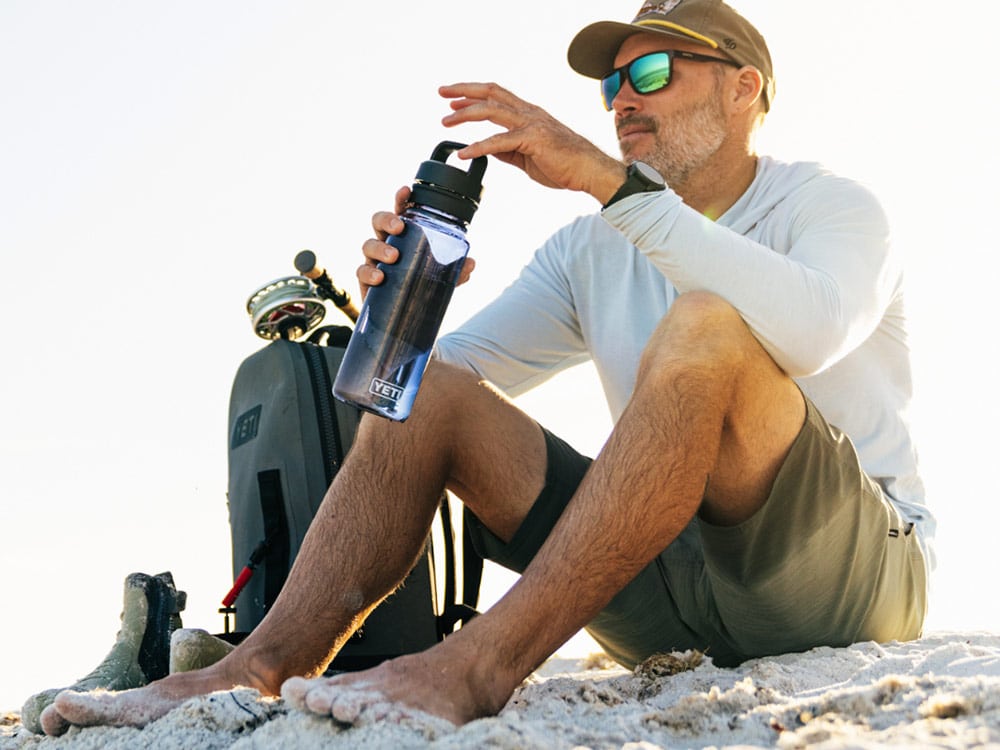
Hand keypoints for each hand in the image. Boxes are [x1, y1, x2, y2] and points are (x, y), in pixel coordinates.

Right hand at [359, 186, 476, 299]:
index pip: (400, 213)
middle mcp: (387, 245)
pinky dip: (369, 272)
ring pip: (368, 244)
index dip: (401, 199)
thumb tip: (470, 263)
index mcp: (404, 238)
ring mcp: (374, 262)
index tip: (406, 190)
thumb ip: (455, 272)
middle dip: (387, 220)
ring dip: (380, 248)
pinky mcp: (366, 281)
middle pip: (379, 222)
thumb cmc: (419, 290)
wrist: (404, 320)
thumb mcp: (441, 280)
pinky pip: (361, 271)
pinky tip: (380, 277)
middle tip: (399, 228)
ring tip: (394, 257)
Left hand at [439, 82, 624, 202]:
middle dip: (464, 91)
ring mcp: (532, 124)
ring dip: (465, 114)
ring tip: (446, 122)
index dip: (473, 94)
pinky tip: (464, 153)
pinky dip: (478, 146)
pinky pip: (499, 142)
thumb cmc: (564, 165)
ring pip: (492, 110)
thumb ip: (508, 151)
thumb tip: (487, 150)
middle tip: (442, 93)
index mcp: (529, 114)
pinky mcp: (533, 140)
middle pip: (491, 93)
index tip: (453, 100)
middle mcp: (529, 113)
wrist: (589, 172)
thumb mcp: (528, 156)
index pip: (496, 96)